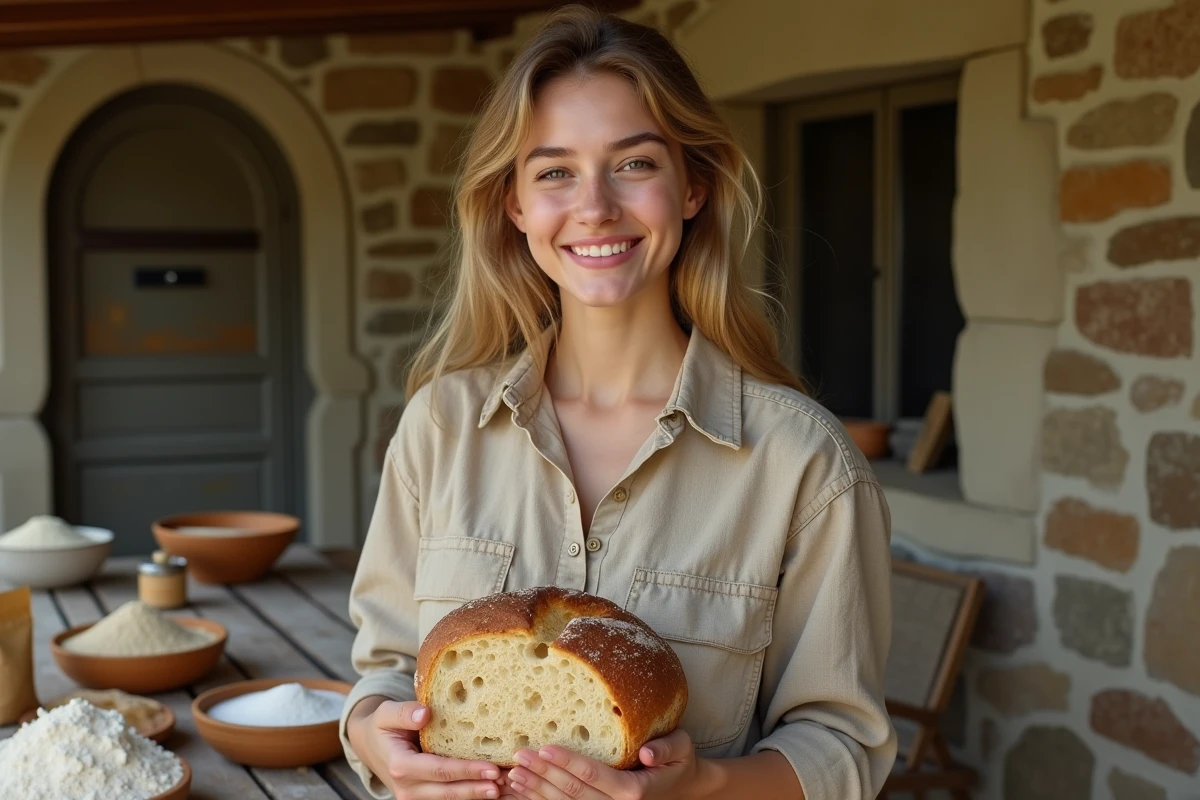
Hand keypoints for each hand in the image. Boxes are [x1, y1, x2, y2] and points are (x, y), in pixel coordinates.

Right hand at [347, 698, 502, 798]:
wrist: (370, 745)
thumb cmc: (382, 726)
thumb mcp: (386, 713)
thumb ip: (404, 713)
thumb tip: (425, 713)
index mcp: (401, 766)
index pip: (439, 771)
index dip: (466, 771)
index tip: (491, 768)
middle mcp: (408, 788)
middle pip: (448, 792)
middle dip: (478, 789)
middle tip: (504, 782)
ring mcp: (415, 796)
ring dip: (477, 794)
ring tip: (503, 786)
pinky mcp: (422, 798)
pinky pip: (447, 799)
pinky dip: (469, 794)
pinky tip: (489, 787)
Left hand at [505, 729, 702, 799]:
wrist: (685, 789)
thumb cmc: (680, 761)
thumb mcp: (682, 747)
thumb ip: (666, 749)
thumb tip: (646, 753)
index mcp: (634, 792)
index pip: (593, 776)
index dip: (566, 763)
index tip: (543, 748)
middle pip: (573, 794)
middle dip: (543, 775)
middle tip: (518, 757)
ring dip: (536, 792)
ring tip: (513, 776)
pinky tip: (524, 793)